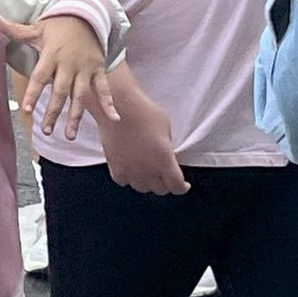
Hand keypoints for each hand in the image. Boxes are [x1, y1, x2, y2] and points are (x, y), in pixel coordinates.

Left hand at [0, 14, 117, 139]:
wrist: (86, 15)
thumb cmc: (57, 25)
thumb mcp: (37, 27)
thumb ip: (15, 29)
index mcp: (52, 54)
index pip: (40, 76)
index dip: (32, 92)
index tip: (25, 109)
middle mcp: (69, 64)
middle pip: (60, 91)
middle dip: (53, 112)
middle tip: (45, 130)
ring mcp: (85, 68)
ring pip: (80, 95)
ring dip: (75, 116)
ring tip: (69, 136)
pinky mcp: (98, 70)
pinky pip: (104, 88)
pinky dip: (109, 103)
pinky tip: (114, 118)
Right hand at [101, 63, 189, 195]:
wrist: (118, 106)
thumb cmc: (144, 112)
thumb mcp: (166, 129)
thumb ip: (166, 148)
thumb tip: (164, 155)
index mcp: (164, 161)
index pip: (176, 186)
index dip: (182, 187)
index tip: (183, 184)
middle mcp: (147, 170)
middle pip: (160, 189)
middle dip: (166, 184)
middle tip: (165, 175)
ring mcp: (129, 170)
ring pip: (142, 188)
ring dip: (147, 183)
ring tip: (148, 173)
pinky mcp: (114, 165)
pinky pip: (123, 181)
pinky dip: (128, 178)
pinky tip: (131, 170)